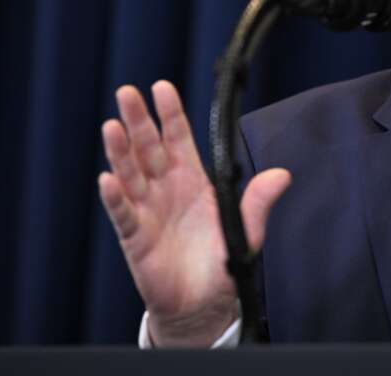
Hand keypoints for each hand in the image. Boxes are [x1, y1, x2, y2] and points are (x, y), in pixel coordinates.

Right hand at [98, 81, 290, 346]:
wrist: (202, 303)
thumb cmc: (220, 260)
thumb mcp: (244, 228)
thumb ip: (258, 201)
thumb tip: (283, 175)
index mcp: (192, 179)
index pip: (178, 139)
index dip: (170, 114)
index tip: (162, 87)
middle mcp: (165, 188)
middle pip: (149, 148)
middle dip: (138, 121)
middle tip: (126, 92)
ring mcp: (147, 210)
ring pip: (130, 174)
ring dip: (120, 151)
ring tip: (112, 127)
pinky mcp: (135, 237)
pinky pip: (123, 214)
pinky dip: (114, 198)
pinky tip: (107, 180)